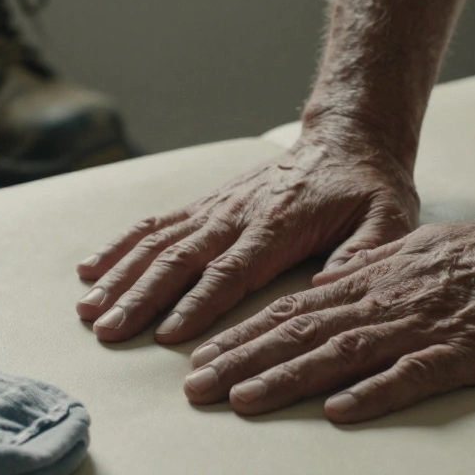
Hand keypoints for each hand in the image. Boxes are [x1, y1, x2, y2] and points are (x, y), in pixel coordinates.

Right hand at [75, 131, 418, 342]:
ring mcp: (216, 208)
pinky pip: (155, 224)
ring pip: (158, 241)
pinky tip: (90, 268)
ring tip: (88, 308)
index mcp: (278, 224)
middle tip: (110, 331)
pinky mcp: (206, 206)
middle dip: (141, 297)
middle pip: (181, 258)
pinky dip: (119, 246)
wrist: (348, 140)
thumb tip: (332, 290)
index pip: (232, 270)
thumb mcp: (387, 220)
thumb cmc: (368, 189)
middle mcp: (237, 214)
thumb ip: (364, 254)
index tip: (168, 335)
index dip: (199, 303)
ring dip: (120, 275)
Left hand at [181, 215, 474, 422]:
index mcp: (376, 279)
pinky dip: (375, 392)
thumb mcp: (420, 249)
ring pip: (342, 352)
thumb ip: (369, 267)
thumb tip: (323, 285)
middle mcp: (388, 300)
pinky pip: (414, 374)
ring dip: (288, 377)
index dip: (244, 334)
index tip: (200, 357)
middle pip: (303, 332)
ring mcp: (426, 325)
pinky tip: (338, 412)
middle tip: (194, 388)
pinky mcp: (467, 350)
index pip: (295, 309)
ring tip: (240, 399)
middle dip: (243, 359)